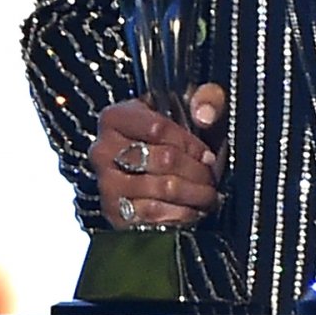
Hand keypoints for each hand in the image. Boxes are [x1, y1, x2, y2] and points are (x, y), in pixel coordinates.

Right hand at [91, 84, 227, 229]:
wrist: (144, 172)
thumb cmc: (168, 137)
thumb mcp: (187, 108)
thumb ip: (205, 99)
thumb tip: (205, 114)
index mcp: (114, 118)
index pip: (158, 128)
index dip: (190, 142)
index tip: (207, 153)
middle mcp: (103, 150)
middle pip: (163, 159)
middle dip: (197, 170)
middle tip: (212, 176)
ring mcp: (107, 184)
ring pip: (163, 188)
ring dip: (194, 193)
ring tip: (209, 193)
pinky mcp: (114, 213)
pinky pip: (154, 215)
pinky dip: (180, 214)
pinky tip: (193, 210)